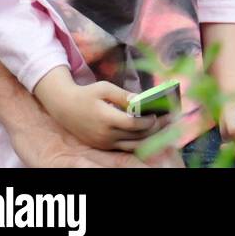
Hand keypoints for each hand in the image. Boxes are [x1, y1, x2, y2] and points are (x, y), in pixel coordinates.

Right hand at [34, 69, 161, 151]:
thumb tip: (142, 100)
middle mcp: (105, 134)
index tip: (157, 114)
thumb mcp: (105, 88)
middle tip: (170, 121)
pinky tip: (149, 133)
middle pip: (136, 136)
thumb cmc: (87, 94)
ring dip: (150, 138)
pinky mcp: (102, 146)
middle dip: (156, 129)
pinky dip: (138, 141)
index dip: (149, 121)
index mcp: (106, 119)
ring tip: (163, 128)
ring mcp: (103, 143)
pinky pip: (124, 147)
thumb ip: (124, 95)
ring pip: (132, 145)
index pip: (133, 125)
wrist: (64, 107)